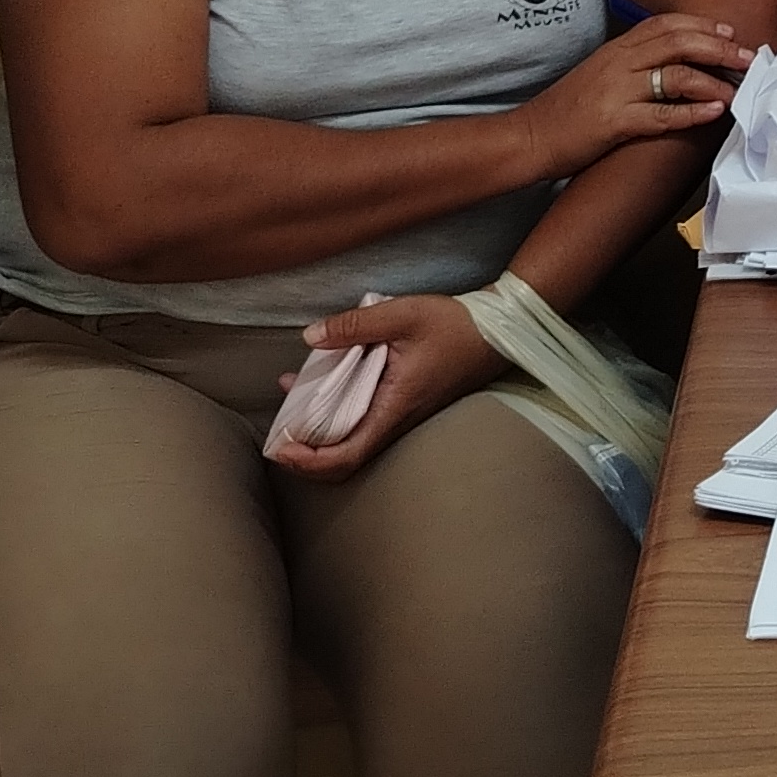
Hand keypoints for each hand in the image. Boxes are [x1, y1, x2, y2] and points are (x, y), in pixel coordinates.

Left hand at [270, 291, 507, 480]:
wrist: (499, 330)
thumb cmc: (456, 325)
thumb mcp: (402, 314)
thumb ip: (353, 325)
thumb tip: (310, 337)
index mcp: (395, 407)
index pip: (346, 456)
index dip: (309, 461)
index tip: (281, 447)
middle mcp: (398, 421)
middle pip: (345, 461)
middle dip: (306, 458)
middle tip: (277, 439)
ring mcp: (404, 416)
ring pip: (354, 443)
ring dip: (318, 435)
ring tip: (291, 409)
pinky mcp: (406, 404)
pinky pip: (365, 423)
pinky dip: (336, 416)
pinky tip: (322, 385)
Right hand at [513, 13, 746, 179]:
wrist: (528, 137)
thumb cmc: (567, 110)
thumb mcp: (598, 73)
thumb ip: (631, 62)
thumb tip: (672, 61)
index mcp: (615, 49)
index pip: (665, 24)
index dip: (701, 25)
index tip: (728, 31)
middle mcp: (618, 63)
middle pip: (678, 42)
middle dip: (719, 47)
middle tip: (748, 57)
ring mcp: (616, 91)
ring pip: (676, 75)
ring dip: (713, 81)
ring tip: (738, 89)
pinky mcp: (614, 122)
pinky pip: (662, 114)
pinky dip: (692, 112)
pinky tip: (713, 112)